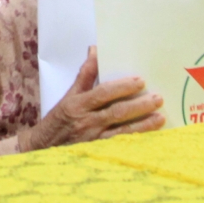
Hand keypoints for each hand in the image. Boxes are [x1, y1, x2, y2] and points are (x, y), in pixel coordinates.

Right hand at [20, 47, 163, 151]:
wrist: (44, 147)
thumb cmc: (58, 119)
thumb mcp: (69, 94)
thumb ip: (85, 74)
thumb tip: (95, 50)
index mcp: (78, 104)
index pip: (103, 93)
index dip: (122, 87)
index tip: (140, 81)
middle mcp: (87, 121)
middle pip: (116, 113)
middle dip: (139, 106)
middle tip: (158, 98)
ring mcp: (93, 140)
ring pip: (122, 132)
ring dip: (142, 125)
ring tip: (160, 118)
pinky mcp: (99, 154)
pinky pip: (120, 147)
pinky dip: (135, 143)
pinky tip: (150, 139)